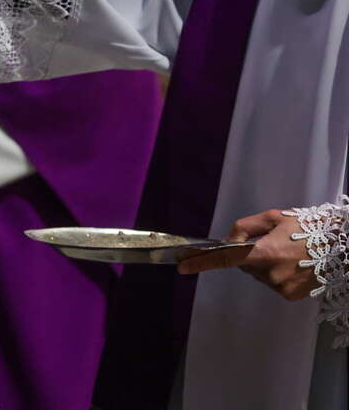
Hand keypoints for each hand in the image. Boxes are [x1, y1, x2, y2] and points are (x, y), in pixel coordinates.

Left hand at [178, 209, 316, 300]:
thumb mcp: (273, 218)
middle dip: (249, 255)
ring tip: (287, 253)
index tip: (183, 266)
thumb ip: (244, 228)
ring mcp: (281, 287)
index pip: (226, 259)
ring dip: (265, 265)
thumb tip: (226, 241)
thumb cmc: (307, 227)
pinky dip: (276, 274)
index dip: (202, 262)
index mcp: (265, 252)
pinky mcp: (290, 296)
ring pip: (258, 276)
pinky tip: (292, 265)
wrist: (341, 245)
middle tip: (271, 243)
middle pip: (244, 266)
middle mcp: (271, 274)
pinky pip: (272, 284)